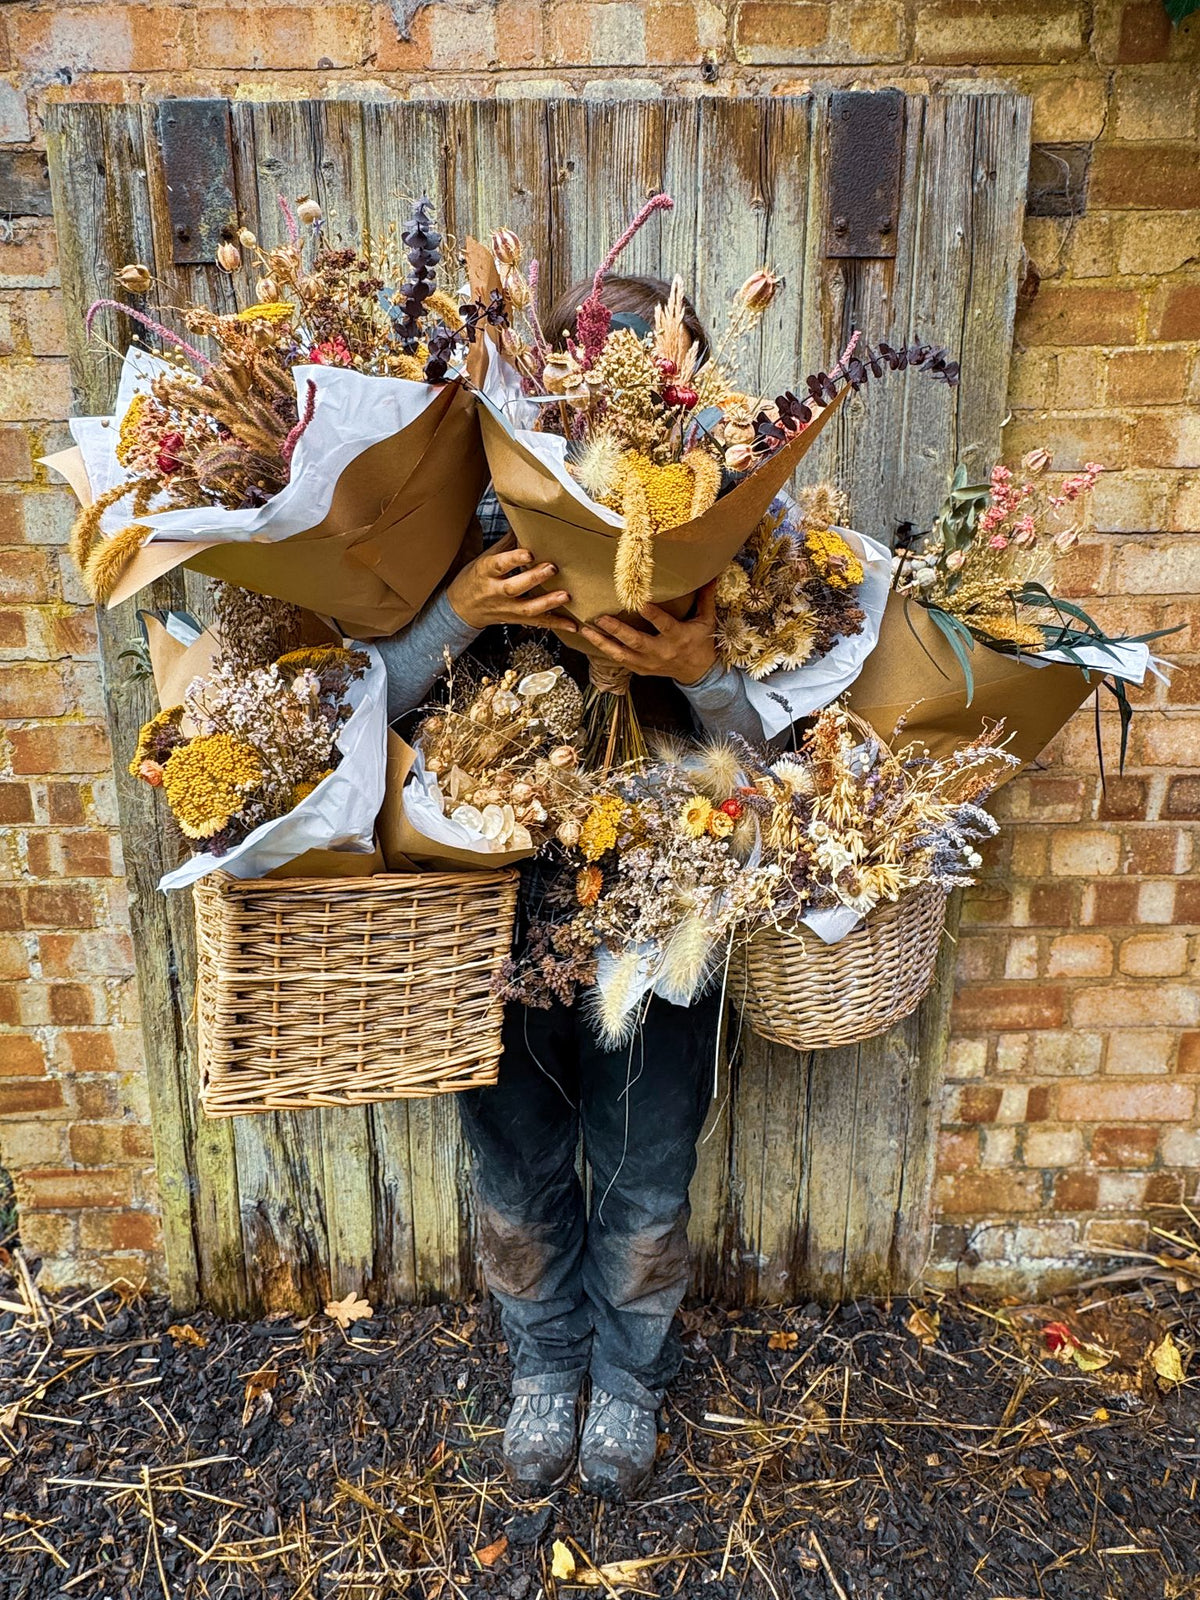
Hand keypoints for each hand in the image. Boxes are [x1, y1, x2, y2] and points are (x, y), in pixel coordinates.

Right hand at [446, 547, 574, 631]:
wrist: (461, 608)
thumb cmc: (476, 578)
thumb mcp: (485, 558)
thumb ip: (506, 544)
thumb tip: (523, 521)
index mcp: (485, 572)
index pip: (499, 565)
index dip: (513, 559)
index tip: (529, 552)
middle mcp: (494, 592)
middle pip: (513, 587)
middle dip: (533, 578)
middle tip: (552, 567)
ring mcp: (505, 608)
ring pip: (526, 608)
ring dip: (547, 603)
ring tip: (565, 595)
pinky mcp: (515, 619)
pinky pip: (536, 623)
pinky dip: (555, 624)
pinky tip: (572, 625)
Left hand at [577, 580, 718, 683]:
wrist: (698, 673)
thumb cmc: (701, 642)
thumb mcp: (707, 620)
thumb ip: (705, 597)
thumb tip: (712, 574)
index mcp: (678, 637)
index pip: (663, 625)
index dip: (651, 614)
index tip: (639, 602)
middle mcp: (661, 652)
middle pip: (635, 642)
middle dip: (617, 630)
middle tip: (600, 618)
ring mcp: (649, 663)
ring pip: (621, 654)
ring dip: (602, 643)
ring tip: (586, 630)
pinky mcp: (641, 669)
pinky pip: (620, 661)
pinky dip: (605, 651)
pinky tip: (591, 640)